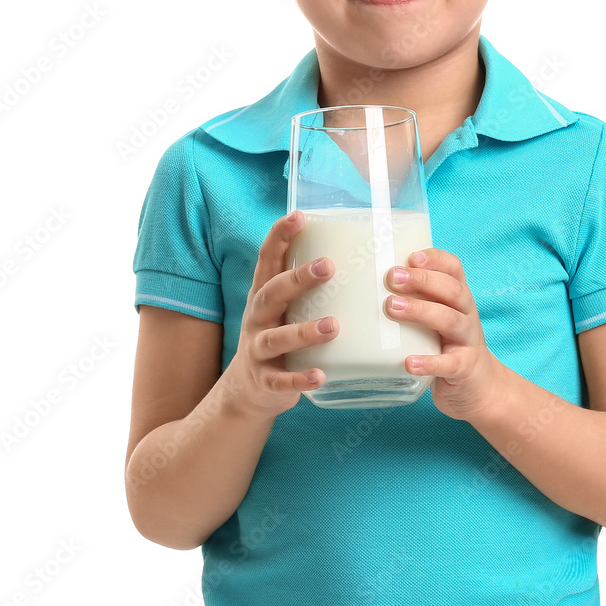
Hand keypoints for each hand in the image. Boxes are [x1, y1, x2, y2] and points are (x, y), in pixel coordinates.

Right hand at [225, 211, 339, 416]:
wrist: (248, 390)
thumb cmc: (279, 334)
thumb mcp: (285, 307)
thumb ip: (308, 285)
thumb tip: (357, 253)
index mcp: (264, 294)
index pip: (268, 259)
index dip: (279, 236)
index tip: (298, 216)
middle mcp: (257, 318)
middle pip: (273, 293)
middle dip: (298, 278)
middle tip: (328, 266)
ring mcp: (258, 349)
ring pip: (277, 338)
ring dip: (304, 332)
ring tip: (334, 326)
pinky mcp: (265, 380)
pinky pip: (281, 380)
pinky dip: (299, 379)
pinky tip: (320, 375)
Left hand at [385, 248, 504, 420]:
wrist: (480, 388)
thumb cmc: (446, 345)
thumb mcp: (437, 317)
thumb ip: (415, 300)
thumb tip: (366, 285)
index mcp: (459, 298)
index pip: (454, 269)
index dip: (435, 259)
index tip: (411, 256)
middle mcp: (467, 314)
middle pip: (452, 290)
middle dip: (423, 280)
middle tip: (392, 277)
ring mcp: (468, 341)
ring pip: (450, 320)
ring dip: (421, 311)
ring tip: (392, 307)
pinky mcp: (465, 369)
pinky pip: (449, 364)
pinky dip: (429, 363)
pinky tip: (409, 362)